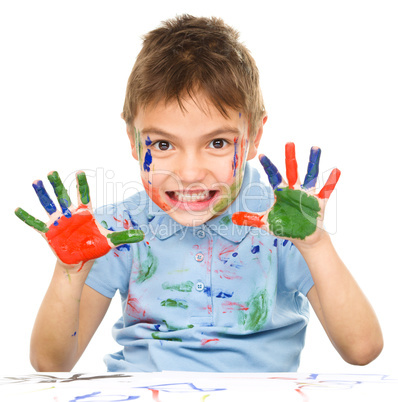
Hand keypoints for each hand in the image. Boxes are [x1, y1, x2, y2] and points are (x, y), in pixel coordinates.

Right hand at [15, 171, 143, 270]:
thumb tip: (142, 235)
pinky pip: (35, 223)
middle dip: (58, 184)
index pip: (83, 195)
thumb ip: (125, 236)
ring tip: (36, 182)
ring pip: (49, 204)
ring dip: (42, 194)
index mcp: (85, 213)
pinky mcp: (49, 232)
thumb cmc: (94, 248)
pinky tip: (17, 209)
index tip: (80, 172)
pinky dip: (27, 217)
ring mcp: (58, 222)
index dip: (82, 184)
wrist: (79, 261)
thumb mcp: (110, 241)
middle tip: (53, 172)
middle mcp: (70, 214)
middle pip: (63, 196)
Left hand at [232, 143, 340, 245]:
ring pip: (310, 175)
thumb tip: (231, 218)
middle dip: (290, 157)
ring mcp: (308, 194)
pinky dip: (331, 181)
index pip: (273, 176)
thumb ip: (250, 219)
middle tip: (288, 142)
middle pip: (292, 170)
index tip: (260, 155)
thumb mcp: (267, 223)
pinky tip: (336, 170)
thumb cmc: (286, 227)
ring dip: (313, 162)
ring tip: (315, 147)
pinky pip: (326, 189)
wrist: (305, 236)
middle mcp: (295, 190)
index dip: (268, 166)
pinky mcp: (319, 201)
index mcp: (282, 192)